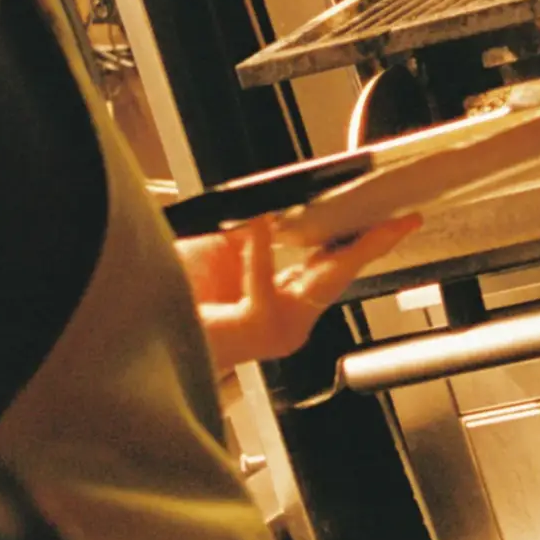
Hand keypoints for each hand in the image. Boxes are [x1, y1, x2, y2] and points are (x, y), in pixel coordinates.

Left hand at [178, 213, 421, 375]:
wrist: (137, 327)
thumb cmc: (169, 298)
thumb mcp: (218, 248)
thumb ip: (251, 232)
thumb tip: (274, 210)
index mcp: (280, 300)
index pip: (332, 267)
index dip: (365, 243)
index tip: (393, 223)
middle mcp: (285, 320)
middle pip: (340, 275)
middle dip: (376, 245)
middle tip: (402, 223)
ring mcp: (274, 328)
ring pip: (321, 280)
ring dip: (342, 246)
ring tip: (367, 221)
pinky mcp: (253, 329)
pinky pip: (266, 282)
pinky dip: (261, 251)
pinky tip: (261, 223)